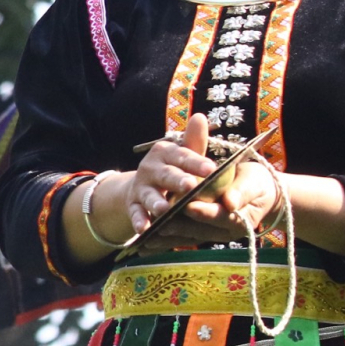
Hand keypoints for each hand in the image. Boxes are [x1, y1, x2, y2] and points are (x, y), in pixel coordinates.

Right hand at [118, 114, 218, 237]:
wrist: (141, 187)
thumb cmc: (172, 170)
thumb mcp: (182, 156)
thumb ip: (194, 141)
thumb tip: (200, 116)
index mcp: (165, 152)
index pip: (182, 156)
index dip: (195, 162)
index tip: (211, 169)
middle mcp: (150, 167)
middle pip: (166, 174)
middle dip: (177, 181)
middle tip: (190, 186)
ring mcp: (140, 187)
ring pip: (149, 195)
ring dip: (156, 202)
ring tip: (164, 210)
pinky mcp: (133, 204)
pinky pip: (135, 213)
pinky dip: (138, 221)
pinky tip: (143, 229)